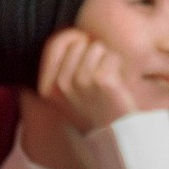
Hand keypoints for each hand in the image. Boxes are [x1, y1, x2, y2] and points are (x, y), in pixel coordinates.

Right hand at [36, 28, 158, 133]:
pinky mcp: (101, 80)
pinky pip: (112, 56)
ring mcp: (80, 81)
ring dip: (107, 61)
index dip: (74, 40)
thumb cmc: (98, 108)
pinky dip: (118, 66)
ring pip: (97, 47)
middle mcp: (61, 83)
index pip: (56, 42)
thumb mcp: (72, 91)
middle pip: (79, 42)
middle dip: (93, 54)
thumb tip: (73, 33)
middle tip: (99, 79)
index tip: (85, 55)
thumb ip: (65, 64)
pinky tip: (117, 84)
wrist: (117, 136)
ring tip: (107, 82)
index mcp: (50, 85)